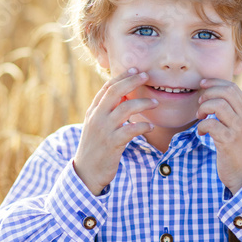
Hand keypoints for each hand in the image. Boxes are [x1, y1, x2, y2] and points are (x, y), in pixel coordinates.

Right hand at [74, 68, 157, 194]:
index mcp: (94, 111)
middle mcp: (97, 117)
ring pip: (125, 108)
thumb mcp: (97, 126)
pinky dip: (142, 126)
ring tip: (155, 103)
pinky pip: (130, 130)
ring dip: (143, 103)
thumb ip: (108, 111)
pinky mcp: (112, 144)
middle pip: (115, 92)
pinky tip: (151, 127)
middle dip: (132, 81)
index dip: (122, 76)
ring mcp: (104, 130)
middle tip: (146, 76)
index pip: (107, 87)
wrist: (86, 172)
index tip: (135, 69)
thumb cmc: (96, 148)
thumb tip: (125, 97)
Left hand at [197, 78, 241, 195]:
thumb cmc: (237, 149)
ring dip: (203, 109)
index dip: (215, 82)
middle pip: (225, 92)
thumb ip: (231, 112)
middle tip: (200, 104)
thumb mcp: (239, 127)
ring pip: (217, 105)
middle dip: (208, 94)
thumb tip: (214, 96)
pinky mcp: (228, 142)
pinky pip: (211, 124)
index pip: (232, 88)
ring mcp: (237, 130)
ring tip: (200, 117)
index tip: (202, 84)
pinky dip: (201, 126)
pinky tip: (201, 133)